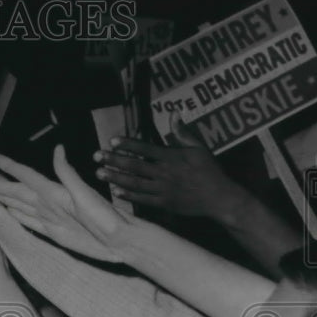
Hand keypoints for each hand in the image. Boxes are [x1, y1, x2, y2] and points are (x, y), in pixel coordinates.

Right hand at [0, 145, 129, 263]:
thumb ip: (68, 174)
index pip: (27, 176)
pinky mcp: (55, 233)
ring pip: (21, 207)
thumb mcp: (86, 194)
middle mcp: (50, 204)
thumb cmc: (108, 218)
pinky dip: (17, 218)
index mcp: (55, 193)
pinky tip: (10, 215)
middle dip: (0, 185)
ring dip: (6, 200)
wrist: (121, 241)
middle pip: (18, 192)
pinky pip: (30, 223)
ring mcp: (52, 218)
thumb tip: (58, 149)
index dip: (11, 167)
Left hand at [95, 114, 240, 216]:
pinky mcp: (164, 203)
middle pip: (135, 165)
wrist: (220, 198)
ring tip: (99, 173)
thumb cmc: (210, 171)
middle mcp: (165, 173)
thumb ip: (183, 132)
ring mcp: (164, 189)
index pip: (146, 148)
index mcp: (173, 157)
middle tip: (96, 156)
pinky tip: (115, 191)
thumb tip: (174, 113)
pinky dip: (129, 195)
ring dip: (115, 177)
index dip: (128, 144)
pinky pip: (143, 199)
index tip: (112, 140)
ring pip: (135, 183)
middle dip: (114, 160)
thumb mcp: (199, 148)